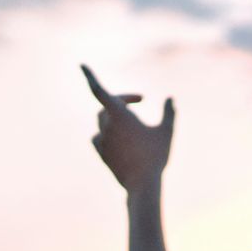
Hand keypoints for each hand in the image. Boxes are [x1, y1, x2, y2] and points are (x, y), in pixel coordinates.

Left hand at [82, 64, 174, 193]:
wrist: (142, 184)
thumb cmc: (155, 156)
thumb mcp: (166, 132)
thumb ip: (169, 113)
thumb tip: (170, 99)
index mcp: (119, 115)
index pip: (99, 90)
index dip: (90, 76)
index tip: (81, 65)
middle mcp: (106, 125)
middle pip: (107, 105)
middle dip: (122, 100)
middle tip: (139, 99)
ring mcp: (102, 139)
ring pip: (103, 121)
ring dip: (115, 117)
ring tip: (133, 122)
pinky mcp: (101, 153)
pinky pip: (99, 137)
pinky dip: (107, 134)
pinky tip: (118, 139)